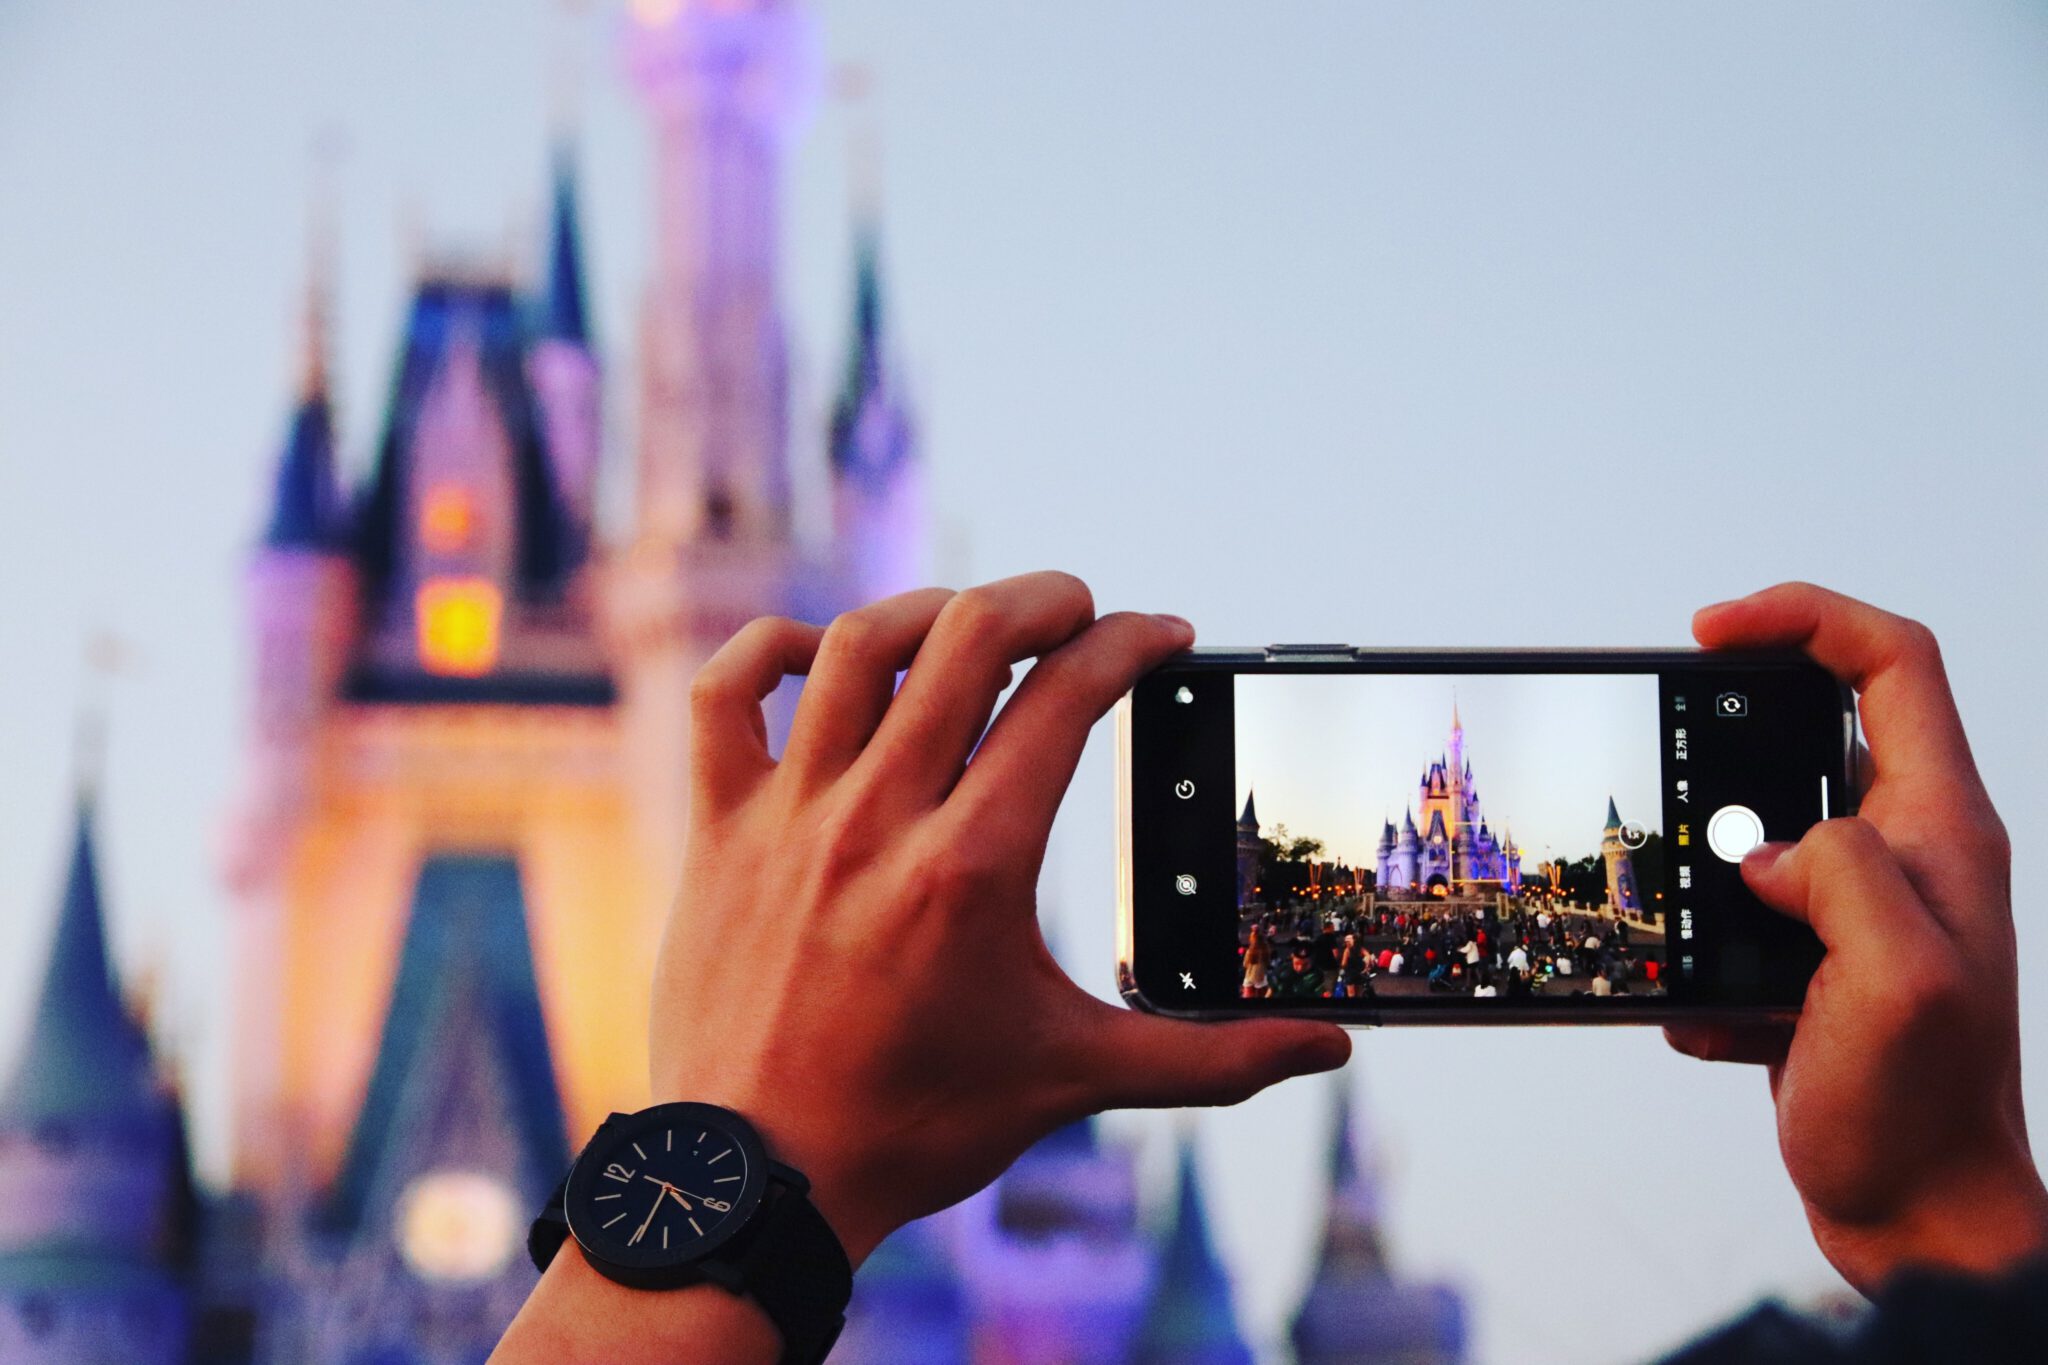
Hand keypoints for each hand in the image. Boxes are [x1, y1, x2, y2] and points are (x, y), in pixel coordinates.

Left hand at [648, 573, 1349, 1261]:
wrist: (760, 1180)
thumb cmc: (915, 1126)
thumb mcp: (1075, 1080)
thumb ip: (1212, 1059)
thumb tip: (1326, 1049)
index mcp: (974, 865)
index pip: (1067, 698)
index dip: (1130, 644)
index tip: (1161, 636)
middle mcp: (879, 818)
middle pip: (966, 636)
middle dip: (1043, 598)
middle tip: (1080, 610)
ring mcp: (790, 815)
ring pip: (852, 646)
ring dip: (927, 611)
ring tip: (970, 624)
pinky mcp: (720, 829)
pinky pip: (726, 696)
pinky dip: (768, 649)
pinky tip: (817, 656)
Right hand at [1666, 583, 2047, 1292]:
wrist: (1918, 1217)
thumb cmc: (1923, 1117)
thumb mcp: (1897, 983)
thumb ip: (1842, 878)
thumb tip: (1768, 848)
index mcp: (1939, 834)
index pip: (1890, 665)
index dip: (1803, 619)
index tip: (1713, 631)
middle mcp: (1907, 853)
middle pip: (1819, 724)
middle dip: (1728, 746)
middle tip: (1671, 773)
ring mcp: (1860, 903)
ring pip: (1764, 822)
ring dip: (1703, 865)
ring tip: (1693, 929)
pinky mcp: (1815, 953)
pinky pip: (1736, 908)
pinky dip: (1703, 949)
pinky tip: (1713, 1011)